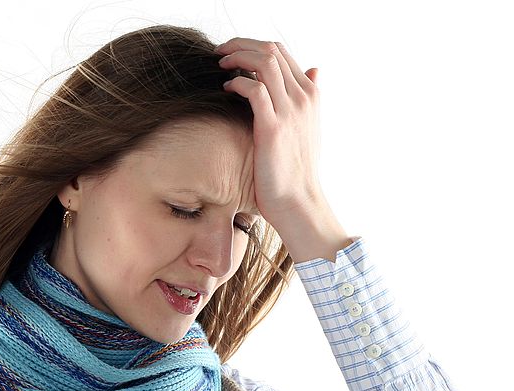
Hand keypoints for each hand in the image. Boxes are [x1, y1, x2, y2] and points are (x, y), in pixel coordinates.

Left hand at [215, 38, 324, 233]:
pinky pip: (254, 90)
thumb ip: (308, 97)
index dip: (254, 45)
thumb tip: (315, 69)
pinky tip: (227, 88)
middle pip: (271, 50)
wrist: (298, 200)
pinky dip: (237, 82)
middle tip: (220, 52)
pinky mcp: (273, 127)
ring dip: (237, 57)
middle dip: (241, 45)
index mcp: (311, 94)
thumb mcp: (309, 127)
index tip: (233, 52)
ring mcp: (290, 111)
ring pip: (264, 62)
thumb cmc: (296, 168)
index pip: (282, 52)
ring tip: (221, 64)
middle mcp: (303, 97)